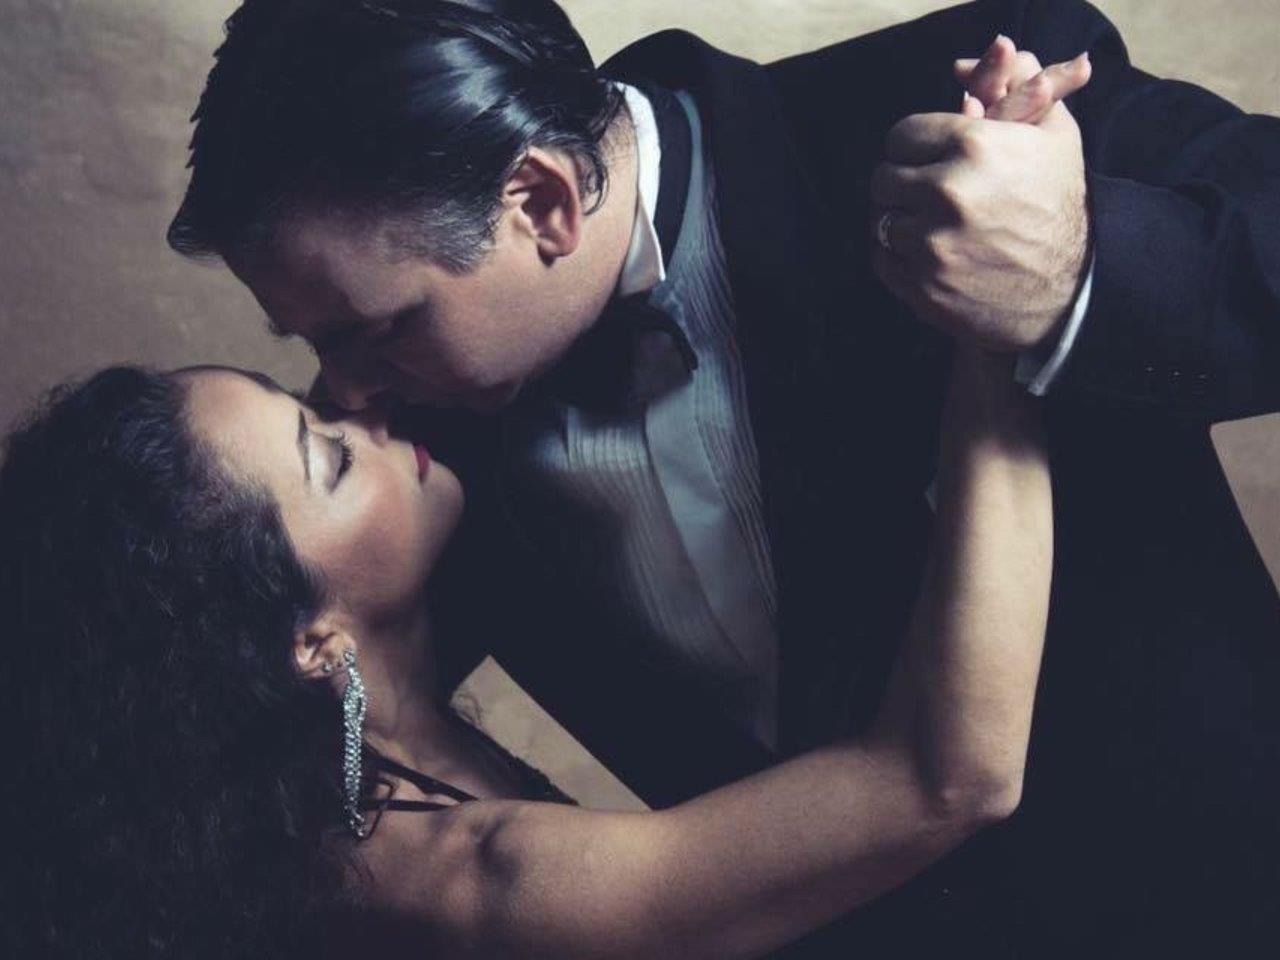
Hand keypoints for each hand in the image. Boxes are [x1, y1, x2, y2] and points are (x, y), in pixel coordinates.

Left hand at [870, 40, 1091, 351]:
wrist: (1071, 287)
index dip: (913, 147)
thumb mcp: (1051, 135)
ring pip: (880, 221)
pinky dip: (897, 255)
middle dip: (903, 183)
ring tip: (931, 223)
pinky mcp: (923, 288)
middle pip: (883, 178)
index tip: (926, 159)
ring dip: (900, 221)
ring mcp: (933, 246)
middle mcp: (948, 193)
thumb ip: (1011, 87)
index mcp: (974, 146)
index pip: (901, 136)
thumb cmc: (1058, 203)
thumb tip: (958, 68)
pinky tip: (928, 252)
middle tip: (927, 192)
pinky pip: (882, 259)